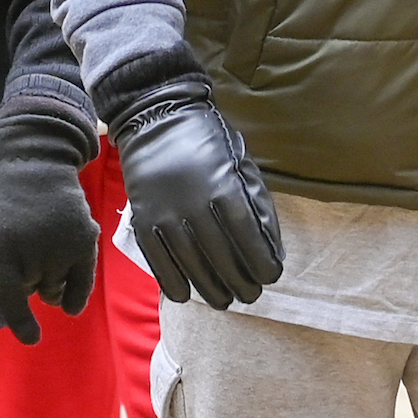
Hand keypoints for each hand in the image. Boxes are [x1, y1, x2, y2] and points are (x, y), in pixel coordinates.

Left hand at [0, 130, 104, 340]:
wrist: (35, 157)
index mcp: (0, 249)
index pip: (11, 298)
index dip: (22, 323)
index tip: (32, 338)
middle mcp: (32, 252)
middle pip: (33, 291)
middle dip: (27, 283)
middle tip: (22, 254)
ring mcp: (60, 246)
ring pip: (56, 286)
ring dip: (49, 283)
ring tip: (42, 258)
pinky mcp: (84, 240)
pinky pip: (82, 280)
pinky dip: (77, 294)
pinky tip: (71, 304)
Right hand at [110, 79, 285, 311]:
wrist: (156, 118)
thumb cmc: (209, 141)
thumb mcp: (242, 163)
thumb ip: (259, 204)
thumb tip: (273, 248)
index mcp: (224, 187)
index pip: (249, 237)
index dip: (263, 262)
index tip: (271, 276)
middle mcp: (195, 204)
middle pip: (222, 256)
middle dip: (240, 282)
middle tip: (250, 294)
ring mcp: (166, 214)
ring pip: (192, 264)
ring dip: (210, 288)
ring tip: (224, 300)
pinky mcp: (144, 220)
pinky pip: (158, 260)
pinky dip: (172, 282)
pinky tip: (185, 295)